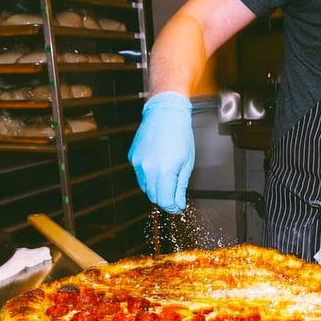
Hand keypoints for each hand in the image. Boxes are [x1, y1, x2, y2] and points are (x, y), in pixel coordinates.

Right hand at [128, 92, 193, 213]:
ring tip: (167, 175)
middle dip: (165, 198)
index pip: (165, 201)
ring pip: (146, 187)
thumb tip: (178, 203)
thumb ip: (180, 186)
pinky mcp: (133, 158)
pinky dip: (148, 176)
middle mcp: (148, 169)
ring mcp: (138, 164)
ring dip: (156, 187)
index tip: (178, 206)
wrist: (165, 113)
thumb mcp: (187, 162)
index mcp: (165, 171)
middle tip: (175, 194)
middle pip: (154, 197)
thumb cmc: (179, 134)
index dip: (173, 206)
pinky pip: (140, 175)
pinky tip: (157, 164)